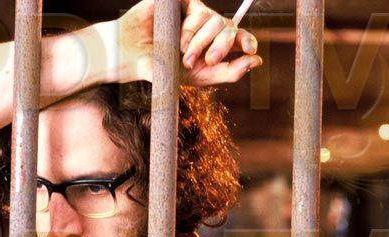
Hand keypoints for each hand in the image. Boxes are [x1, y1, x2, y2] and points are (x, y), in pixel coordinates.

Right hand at [116, 0, 261, 85]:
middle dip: (221, 46)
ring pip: (215, 18)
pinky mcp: (181, 2)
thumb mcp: (197, 77)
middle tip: (207, 60)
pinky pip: (200, 8)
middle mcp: (205, 28)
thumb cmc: (161, 70)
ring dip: (200, 41)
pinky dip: (192, 27)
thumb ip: (228, 72)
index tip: (250, 50)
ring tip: (183, 53)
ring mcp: (193, 13)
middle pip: (230, 27)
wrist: (131, 58)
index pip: (239, 38)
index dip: (247, 41)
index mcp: (211, 46)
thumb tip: (256, 60)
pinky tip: (178, 39)